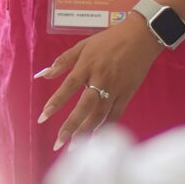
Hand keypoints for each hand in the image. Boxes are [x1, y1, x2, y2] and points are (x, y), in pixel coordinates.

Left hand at [36, 17, 161, 149]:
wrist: (141, 37)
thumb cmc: (109, 39)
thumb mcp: (84, 45)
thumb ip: (63, 60)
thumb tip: (43, 74)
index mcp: (87, 65)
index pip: (68, 87)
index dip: (55, 103)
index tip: (43, 117)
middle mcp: (101, 79)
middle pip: (84, 107)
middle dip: (71, 126)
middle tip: (59, 143)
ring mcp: (116, 88)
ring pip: (100, 115)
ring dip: (87, 132)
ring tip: (74, 147)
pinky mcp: (127, 94)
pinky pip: (115, 115)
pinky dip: (105, 127)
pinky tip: (96, 138)